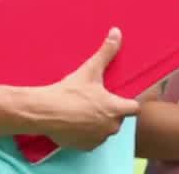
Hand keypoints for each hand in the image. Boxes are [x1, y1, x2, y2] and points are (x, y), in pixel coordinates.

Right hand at [42, 28, 139, 151]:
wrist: (44, 111)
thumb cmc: (69, 92)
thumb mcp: (90, 70)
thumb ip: (106, 52)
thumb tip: (117, 32)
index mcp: (116, 109)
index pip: (135, 108)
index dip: (129, 102)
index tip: (121, 97)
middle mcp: (110, 127)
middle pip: (119, 119)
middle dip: (111, 111)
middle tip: (97, 101)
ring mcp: (97, 138)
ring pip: (105, 130)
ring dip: (99, 123)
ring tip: (85, 111)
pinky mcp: (83, 146)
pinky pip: (91, 140)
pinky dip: (87, 133)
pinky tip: (77, 122)